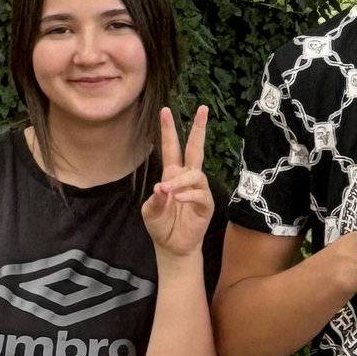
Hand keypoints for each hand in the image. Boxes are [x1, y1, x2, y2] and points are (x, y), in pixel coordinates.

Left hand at [143, 106, 215, 259]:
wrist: (172, 246)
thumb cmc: (160, 226)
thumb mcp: (150, 212)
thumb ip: (155, 200)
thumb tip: (163, 187)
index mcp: (171, 175)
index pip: (171, 148)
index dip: (168, 130)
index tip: (165, 110)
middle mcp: (187, 178)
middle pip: (195, 148)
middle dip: (198, 128)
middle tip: (202, 109)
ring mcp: (198, 190)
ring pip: (195, 173)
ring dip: (181, 179)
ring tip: (169, 190)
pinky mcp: (206, 204)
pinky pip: (200, 193)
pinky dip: (189, 194)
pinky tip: (179, 199)